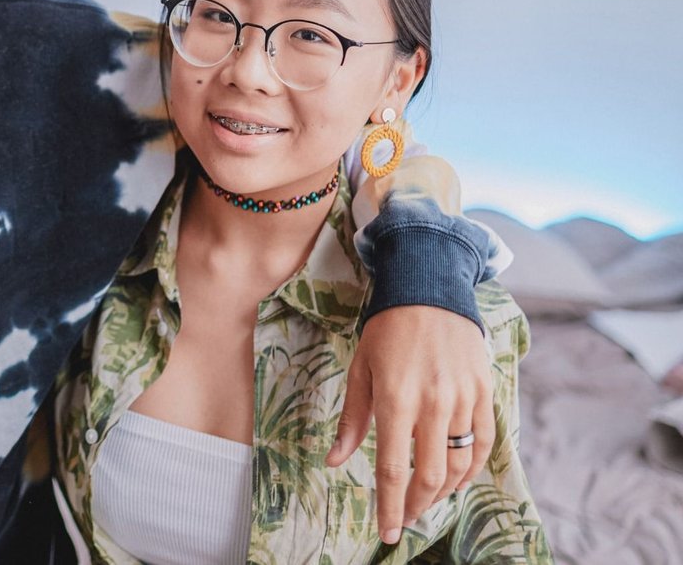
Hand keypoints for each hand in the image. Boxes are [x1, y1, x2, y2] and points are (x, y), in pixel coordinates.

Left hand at [325, 305, 493, 544]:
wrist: (430, 288)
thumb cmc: (387, 329)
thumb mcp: (361, 369)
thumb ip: (353, 419)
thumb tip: (335, 461)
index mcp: (396, 398)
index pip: (394, 469)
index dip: (390, 506)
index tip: (387, 531)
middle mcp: (434, 403)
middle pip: (430, 476)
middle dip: (416, 506)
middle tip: (405, 518)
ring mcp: (464, 399)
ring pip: (459, 465)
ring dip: (443, 492)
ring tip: (425, 499)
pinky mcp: (484, 392)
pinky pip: (483, 444)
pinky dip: (471, 468)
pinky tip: (456, 478)